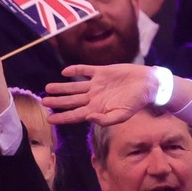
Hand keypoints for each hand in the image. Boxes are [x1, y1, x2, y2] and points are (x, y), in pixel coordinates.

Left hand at [43, 63, 167, 126]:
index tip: (49, 119)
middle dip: (57, 102)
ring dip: (61, 88)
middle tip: (43, 101)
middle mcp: (94, 97)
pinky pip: (85, 71)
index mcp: (97, 109)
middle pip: (71, 101)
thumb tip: (88, 118)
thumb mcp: (122, 116)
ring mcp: (97, 84)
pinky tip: (65, 72)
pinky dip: (75, 70)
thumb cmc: (137, 102)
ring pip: (74, 87)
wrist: (148, 85)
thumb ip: (105, 120)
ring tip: (47, 88)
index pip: (75, 115)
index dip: (62, 117)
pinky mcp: (102, 72)